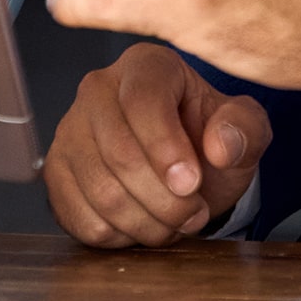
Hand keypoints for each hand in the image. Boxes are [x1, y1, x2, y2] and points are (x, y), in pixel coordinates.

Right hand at [44, 42, 269, 247]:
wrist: (183, 167)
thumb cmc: (208, 140)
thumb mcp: (245, 129)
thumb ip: (244, 129)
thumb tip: (221, 144)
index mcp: (146, 65)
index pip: (143, 100)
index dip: (166, 149)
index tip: (192, 183)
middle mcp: (98, 89)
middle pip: (119, 153)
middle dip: (164, 199)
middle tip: (194, 213)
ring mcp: (70, 130)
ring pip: (100, 191)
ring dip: (146, 222)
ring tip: (174, 221)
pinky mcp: (56, 171)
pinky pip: (78, 216)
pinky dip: (118, 235)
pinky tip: (141, 223)